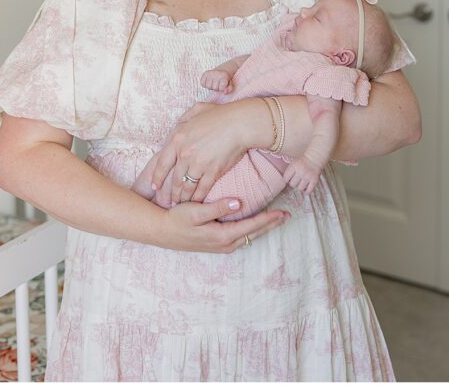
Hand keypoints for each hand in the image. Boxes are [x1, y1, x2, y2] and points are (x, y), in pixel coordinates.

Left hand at [149, 100, 264, 205]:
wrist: (241, 124)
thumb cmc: (221, 115)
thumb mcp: (197, 110)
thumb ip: (185, 118)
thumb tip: (180, 123)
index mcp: (178, 139)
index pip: (161, 163)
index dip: (157, 177)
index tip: (155, 187)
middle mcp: (185, 154)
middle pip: (174, 179)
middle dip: (171, 193)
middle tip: (168, 202)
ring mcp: (198, 165)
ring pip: (186, 187)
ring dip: (183, 198)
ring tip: (182, 204)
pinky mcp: (213, 172)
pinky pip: (202, 189)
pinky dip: (198, 198)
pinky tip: (197, 202)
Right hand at [158, 197, 288, 252]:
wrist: (160, 231)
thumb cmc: (176, 219)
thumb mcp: (195, 211)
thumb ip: (217, 207)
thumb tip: (239, 203)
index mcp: (222, 235)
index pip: (252, 226)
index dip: (269, 218)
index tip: (283, 212)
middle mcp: (225, 243)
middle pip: (254, 233)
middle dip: (271, 224)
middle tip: (288, 215)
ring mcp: (221, 246)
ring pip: (249, 236)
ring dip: (263, 228)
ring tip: (277, 218)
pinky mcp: (217, 244)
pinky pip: (241, 237)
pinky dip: (252, 230)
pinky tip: (256, 224)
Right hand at [201, 69, 232, 92]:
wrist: (223, 70)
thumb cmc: (226, 79)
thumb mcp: (230, 84)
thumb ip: (229, 89)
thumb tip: (225, 92)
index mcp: (224, 76)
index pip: (221, 88)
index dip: (221, 89)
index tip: (222, 85)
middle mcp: (217, 73)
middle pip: (214, 88)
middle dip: (216, 88)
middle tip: (218, 84)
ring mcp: (210, 73)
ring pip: (208, 86)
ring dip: (210, 87)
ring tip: (214, 83)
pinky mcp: (204, 73)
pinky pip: (202, 83)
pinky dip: (205, 84)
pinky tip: (209, 82)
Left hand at [282, 156, 323, 193]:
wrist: (315, 158)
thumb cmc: (303, 162)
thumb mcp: (294, 163)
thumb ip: (289, 171)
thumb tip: (285, 182)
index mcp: (294, 166)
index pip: (286, 178)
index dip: (286, 180)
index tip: (288, 179)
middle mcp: (301, 171)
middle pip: (292, 184)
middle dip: (293, 183)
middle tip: (296, 181)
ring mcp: (308, 176)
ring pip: (300, 188)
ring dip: (300, 187)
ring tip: (301, 184)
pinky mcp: (314, 180)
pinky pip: (309, 190)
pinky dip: (307, 191)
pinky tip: (306, 189)